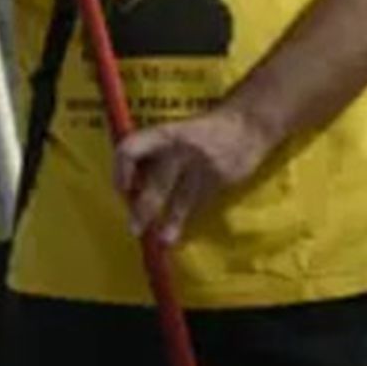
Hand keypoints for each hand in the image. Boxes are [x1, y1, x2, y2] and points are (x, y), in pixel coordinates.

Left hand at [118, 104, 275, 243]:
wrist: (246, 124)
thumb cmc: (198, 130)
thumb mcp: (171, 131)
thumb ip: (151, 153)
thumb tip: (130, 185)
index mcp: (162, 134)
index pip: (130, 149)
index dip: (120, 170)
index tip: (122, 189)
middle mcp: (179, 150)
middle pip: (156, 184)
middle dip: (143, 210)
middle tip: (135, 229)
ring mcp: (202, 166)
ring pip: (181, 200)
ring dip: (171, 223)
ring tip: (163, 240)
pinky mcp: (221, 179)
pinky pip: (200, 202)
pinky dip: (190, 216)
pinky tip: (183, 228)